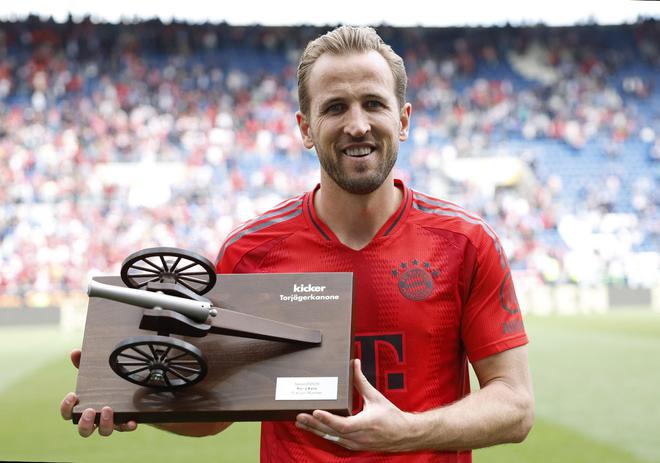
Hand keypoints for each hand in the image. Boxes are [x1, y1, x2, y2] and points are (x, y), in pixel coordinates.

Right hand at [60, 348, 137, 436]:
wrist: (128, 391)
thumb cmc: (104, 384)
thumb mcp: (95, 373)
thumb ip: (84, 363)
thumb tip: (75, 352)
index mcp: (83, 407)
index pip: (68, 414)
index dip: (66, 407)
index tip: (73, 395)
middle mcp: (95, 418)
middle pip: (84, 430)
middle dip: (84, 423)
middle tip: (89, 410)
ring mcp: (109, 422)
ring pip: (104, 431)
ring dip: (104, 423)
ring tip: (107, 409)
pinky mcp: (124, 422)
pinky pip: (125, 427)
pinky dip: (127, 425)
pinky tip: (131, 420)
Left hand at [295, 359, 416, 451]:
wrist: (404, 435)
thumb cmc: (391, 416)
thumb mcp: (376, 397)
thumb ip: (361, 381)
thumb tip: (354, 363)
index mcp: (366, 423)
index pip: (344, 424)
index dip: (328, 419)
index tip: (316, 411)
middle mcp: (359, 437)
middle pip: (332, 432)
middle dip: (314, 424)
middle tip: (299, 416)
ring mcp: (355, 444)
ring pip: (331, 437)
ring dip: (315, 430)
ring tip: (300, 422)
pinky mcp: (353, 446)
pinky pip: (335, 440)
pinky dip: (323, 434)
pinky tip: (312, 428)